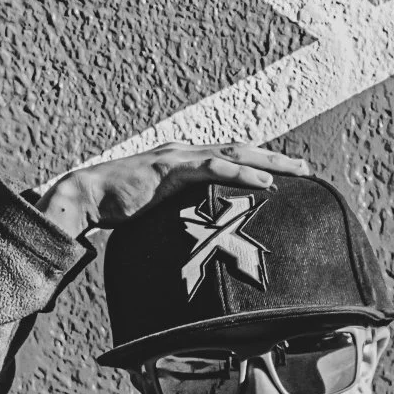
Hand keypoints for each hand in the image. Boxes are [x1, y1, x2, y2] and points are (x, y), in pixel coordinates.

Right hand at [37, 140, 310, 233]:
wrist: (85, 197)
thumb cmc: (118, 210)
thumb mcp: (158, 214)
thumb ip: (178, 219)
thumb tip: (195, 243)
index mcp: (184, 162)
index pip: (230, 158)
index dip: (259, 164)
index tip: (287, 175)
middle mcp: (185, 153)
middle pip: (240, 150)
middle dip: (275, 160)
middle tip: (307, 169)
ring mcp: (178, 157)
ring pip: (234, 153)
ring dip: (269, 162)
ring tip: (298, 171)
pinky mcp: (170, 168)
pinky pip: (212, 167)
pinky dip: (241, 172)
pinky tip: (264, 180)